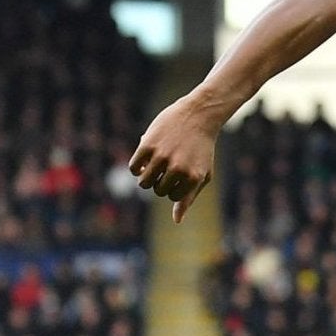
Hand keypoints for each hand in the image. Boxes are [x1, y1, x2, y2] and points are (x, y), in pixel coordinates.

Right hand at [129, 96, 222, 220]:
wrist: (198, 115)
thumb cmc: (201, 148)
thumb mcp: (201, 174)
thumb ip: (189, 198)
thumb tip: (176, 220)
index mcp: (192, 178)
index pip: (172, 196)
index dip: (171, 187)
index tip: (175, 175)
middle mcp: (177, 169)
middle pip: (157, 190)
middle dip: (158, 182)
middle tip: (164, 168)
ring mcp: (162, 157)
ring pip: (143, 182)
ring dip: (146, 177)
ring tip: (152, 166)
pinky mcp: (148, 145)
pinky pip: (134, 167)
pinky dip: (136, 168)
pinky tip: (143, 160)